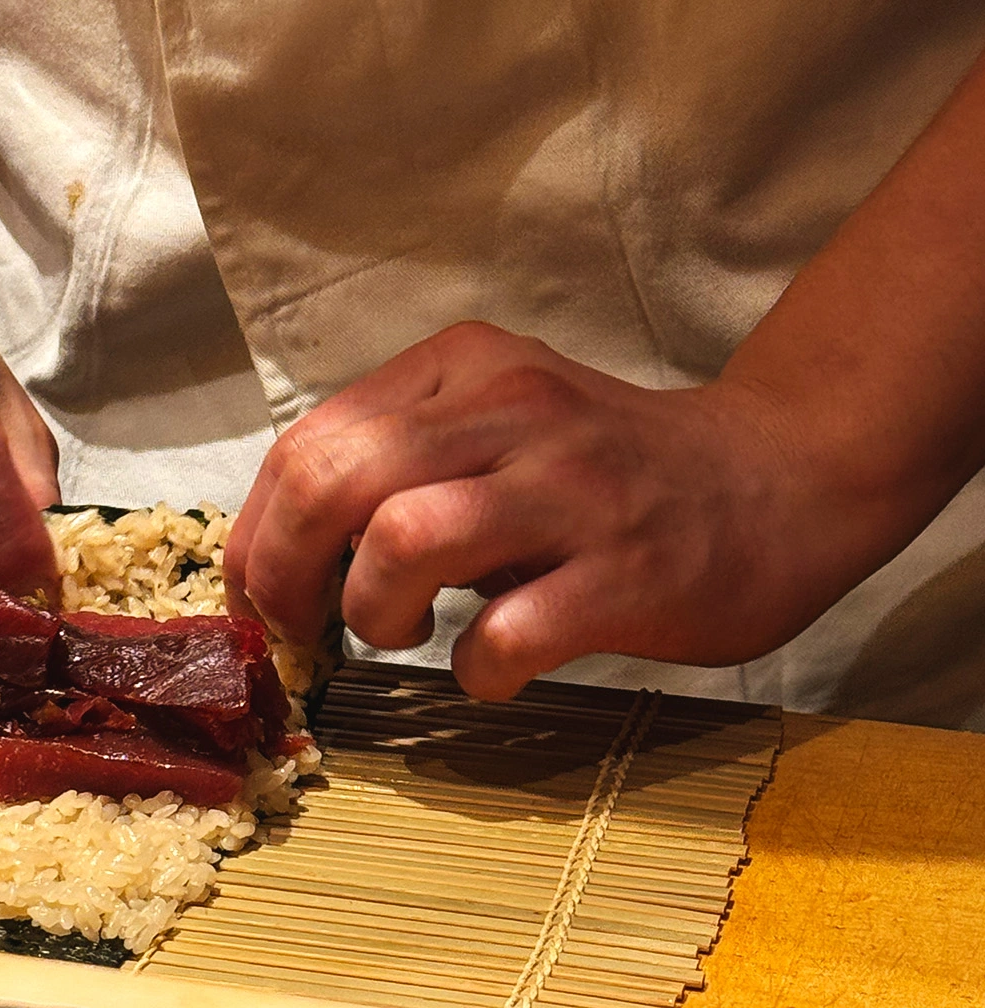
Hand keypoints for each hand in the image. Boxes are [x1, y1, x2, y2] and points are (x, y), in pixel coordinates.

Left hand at [225, 321, 900, 700]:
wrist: (778, 475)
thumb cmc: (610, 465)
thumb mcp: (498, 421)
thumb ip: (401, 458)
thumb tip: (289, 549)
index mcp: (463, 368)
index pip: (310, 440)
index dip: (259, 531)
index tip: (262, 590)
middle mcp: (510, 409)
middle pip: (335, 479)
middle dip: (284, 570)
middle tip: (304, 624)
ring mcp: (570, 487)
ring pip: (404, 538)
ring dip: (372, 609)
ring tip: (401, 631)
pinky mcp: (626, 571)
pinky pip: (505, 633)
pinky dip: (473, 669)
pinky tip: (491, 667)